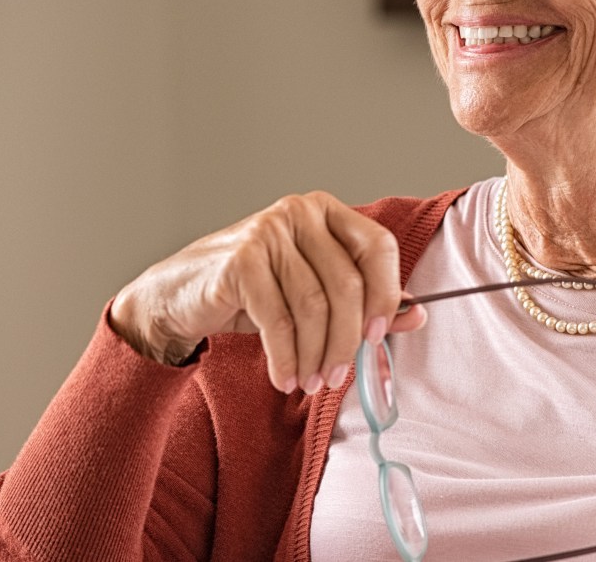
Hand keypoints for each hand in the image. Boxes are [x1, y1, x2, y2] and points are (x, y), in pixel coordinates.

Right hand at [110, 192, 427, 392]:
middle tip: (338, 376)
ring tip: (310, 382)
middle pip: (347, 284)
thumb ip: (365, 301)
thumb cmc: (251, 294)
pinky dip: (286, 357)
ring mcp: (268, 232)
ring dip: (316, 355)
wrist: (179, 297)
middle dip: (347, 341)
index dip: (387, 293)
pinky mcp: (241, 261)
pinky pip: (279, 321)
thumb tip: (416, 314)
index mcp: (326, 212)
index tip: (379, 336)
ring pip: (314, 307)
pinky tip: (284, 377)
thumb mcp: (312, 294)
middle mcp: (299, 212)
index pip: (378, 246)